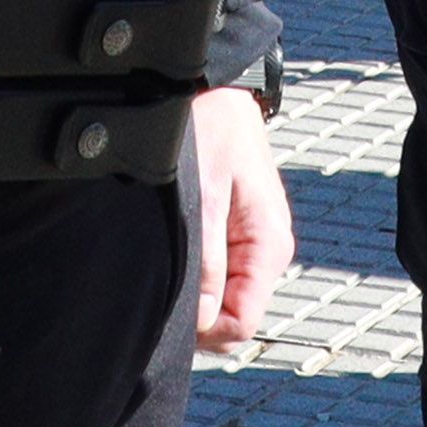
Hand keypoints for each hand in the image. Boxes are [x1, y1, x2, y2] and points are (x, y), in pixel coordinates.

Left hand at [181, 81, 294, 358]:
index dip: (202, 331)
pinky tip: (176, 250)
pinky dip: (194, 277)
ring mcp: (254, 247)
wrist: (216, 95)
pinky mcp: (239, 238)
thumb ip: (205, 261)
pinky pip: (219, 279)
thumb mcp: (203, 198)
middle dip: (195, 316)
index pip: (240, 324)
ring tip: (166, 259)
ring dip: (194, 295)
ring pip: (223, 301)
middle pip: (231, 318)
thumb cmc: (210, 135)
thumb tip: (200, 322)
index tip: (167, 309)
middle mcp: (267, 253)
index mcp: (268, 248)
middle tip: (159, 283)